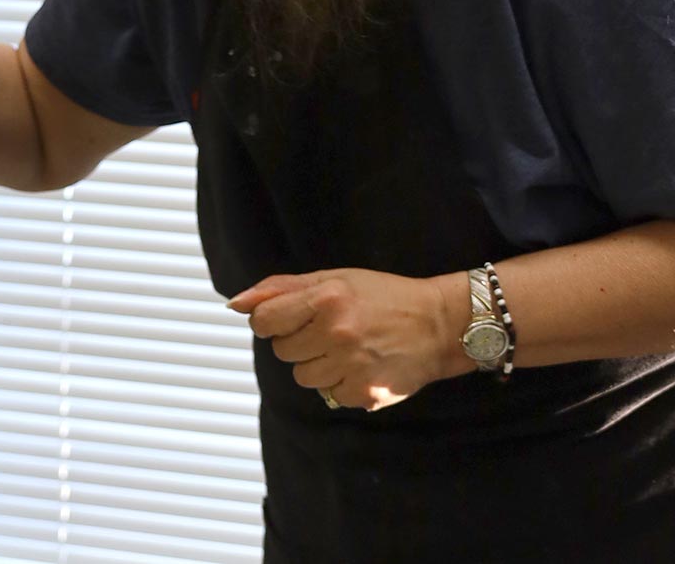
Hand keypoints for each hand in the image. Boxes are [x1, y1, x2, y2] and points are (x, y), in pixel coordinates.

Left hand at [225, 268, 466, 410]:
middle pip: (282, 352)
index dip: (272, 322)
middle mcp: (337, 332)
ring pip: (303, 377)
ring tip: (349, 349)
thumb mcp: (333, 279)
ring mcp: (351, 365)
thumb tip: (235, 305)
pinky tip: (363, 366)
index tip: (291, 320)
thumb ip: (280, 289)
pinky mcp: (364, 393)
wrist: (438, 325)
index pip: (264, 321)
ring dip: (319, 366)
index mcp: (326, 297)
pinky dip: (342, 384)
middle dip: (300, 342)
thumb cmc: (383, 297)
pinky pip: (329, 395)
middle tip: (332, 331)